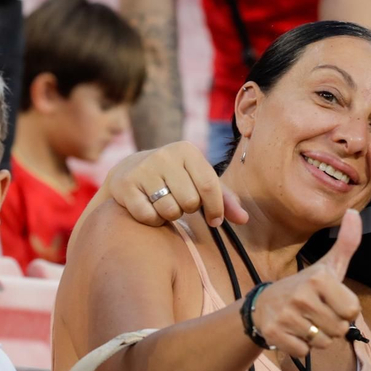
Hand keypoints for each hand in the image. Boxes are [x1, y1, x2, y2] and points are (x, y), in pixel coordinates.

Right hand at [104, 141, 248, 227]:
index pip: (209, 185)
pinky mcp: (125, 185)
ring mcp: (142, 169)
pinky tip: (150, 209)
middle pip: (190, 202)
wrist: (131, 170)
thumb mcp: (200, 181)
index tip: (215, 220)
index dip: (215, 208)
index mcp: (186, 150)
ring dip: (170, 216)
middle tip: (181, 202)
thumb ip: (225, 199)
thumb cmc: (176, 178)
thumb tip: (245, 219)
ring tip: (165, 204)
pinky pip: (149, 216)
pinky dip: (153, 220)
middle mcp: (164, 155)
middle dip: (189, 209)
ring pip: (169, 211)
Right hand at [250, 210, 361, 358]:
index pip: (353, 311)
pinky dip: (300, 347)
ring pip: (323, 342)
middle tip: (316, 313)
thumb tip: (355, 213)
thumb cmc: (304, 286)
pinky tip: (292, 332)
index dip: (344, 310)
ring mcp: (286, 316)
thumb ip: (346, 243)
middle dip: (331, 326)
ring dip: (317, 337)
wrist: (263, 305)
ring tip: (305, 322)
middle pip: (339, 329)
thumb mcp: (327, 266)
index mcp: (318, 279)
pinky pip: (304, 352)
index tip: (330, 301)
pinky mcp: (275, 334)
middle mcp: (302, 296)